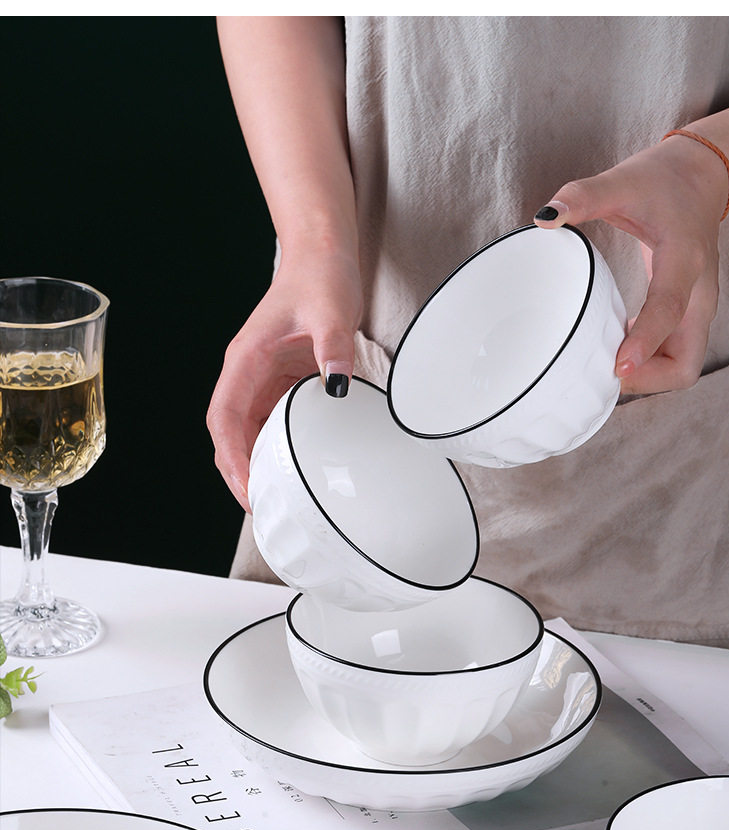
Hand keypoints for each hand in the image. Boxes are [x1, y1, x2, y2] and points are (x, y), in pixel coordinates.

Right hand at [206, 247, 361, 511]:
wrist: (323, 255)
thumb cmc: (319, 277)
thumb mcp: (331, 312)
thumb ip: (334, 349)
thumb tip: (337, 387)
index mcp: (246, 360)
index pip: (223, 417)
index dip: (231, 455)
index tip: (247, 485)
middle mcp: (248, 375)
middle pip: (229, 435)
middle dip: (239, 472)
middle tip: (263, 507)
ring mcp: (263, 381)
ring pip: (248, 434)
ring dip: (258, 465)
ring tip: (278, 498)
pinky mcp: (282, 384)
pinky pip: (272, 424)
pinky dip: (278, 449)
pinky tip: (296, 469)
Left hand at [534, 134, 728, 394]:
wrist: (701, 177)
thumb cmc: (663, 182)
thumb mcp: (623, 180)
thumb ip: (584, 195)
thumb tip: (544, 217)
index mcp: (685, 259)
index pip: (670, 310)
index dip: (645, 342)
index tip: (617, 367)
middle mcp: (699, 295)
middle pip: (685, 363)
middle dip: (648, 380)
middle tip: (604, 371)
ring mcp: (696, 311)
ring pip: (682, 367)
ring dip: (646, 377)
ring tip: (604, 363)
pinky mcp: (687, 318)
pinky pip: (672, 358)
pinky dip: (647, 366)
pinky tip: (615, 349)